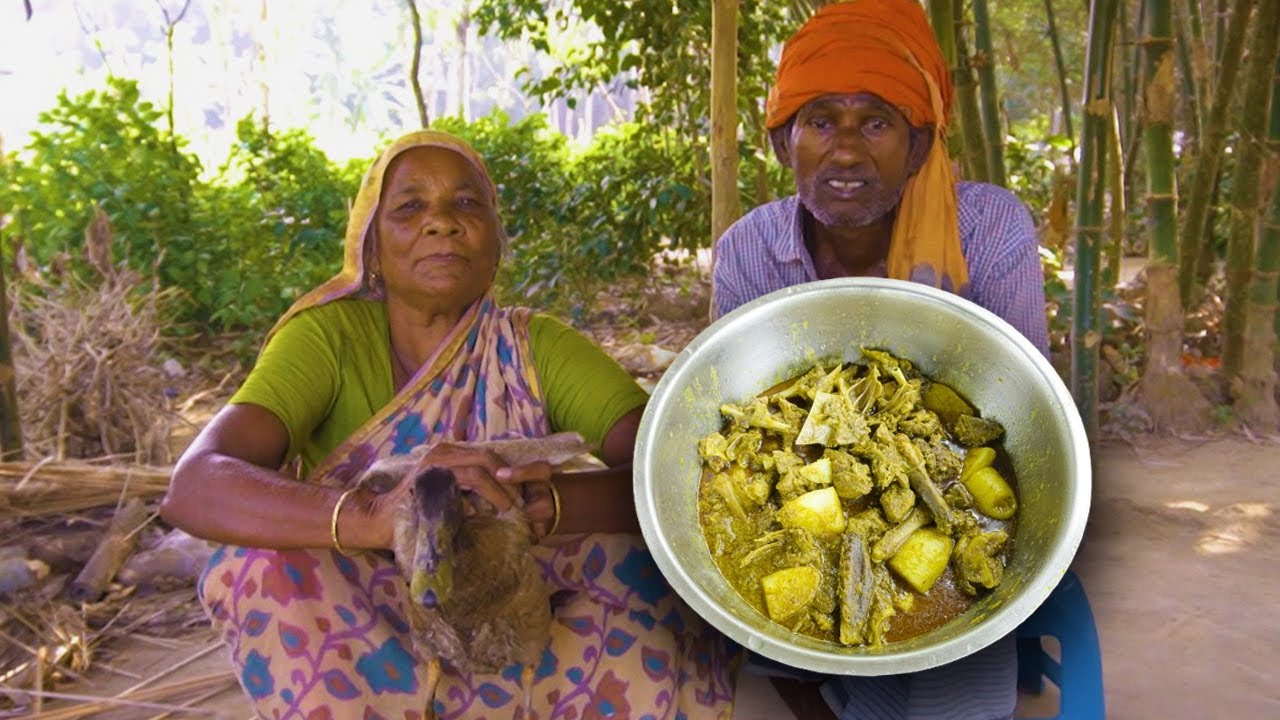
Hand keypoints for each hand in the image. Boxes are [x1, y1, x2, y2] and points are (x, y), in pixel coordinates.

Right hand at [360, 443, 554, 548]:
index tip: (520, 494)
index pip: (485, 456)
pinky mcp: (433, 474)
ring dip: (504, 487)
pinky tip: (501, 507)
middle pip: (489, 457)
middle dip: (511, 479)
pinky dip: (491, 491)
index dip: (508, 474)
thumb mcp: (444, 496)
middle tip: (523, 502)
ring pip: (483, 465)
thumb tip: (502, 500)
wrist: (378, 520)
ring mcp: (436, 460)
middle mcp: (442, 451)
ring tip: (515, 507)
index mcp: (446, 454)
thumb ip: (466, 491)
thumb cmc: (412, 514)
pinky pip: (471, 477)